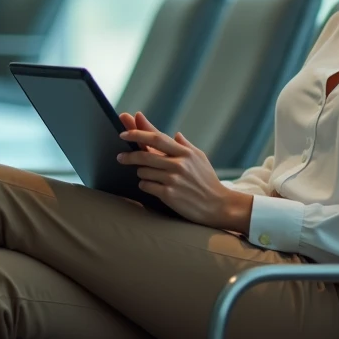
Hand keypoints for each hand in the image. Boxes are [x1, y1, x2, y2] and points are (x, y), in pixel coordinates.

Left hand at [117, 112, 252, 232]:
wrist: (218, 206)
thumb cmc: (208, 182)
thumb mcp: (200, 158)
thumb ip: (185, 145)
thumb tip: (176, 134)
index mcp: (185, 152)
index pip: (156, 137)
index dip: (138, 132)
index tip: (124, 132)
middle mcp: (178, 164)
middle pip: (144, 155)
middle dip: (129, 155)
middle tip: (120, 156)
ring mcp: (173, 179)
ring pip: (143, 171)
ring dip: (141, 173)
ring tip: (149, 176)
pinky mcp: (169, 194)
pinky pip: (146, 186)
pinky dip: (146, 185)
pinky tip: (153, 187)